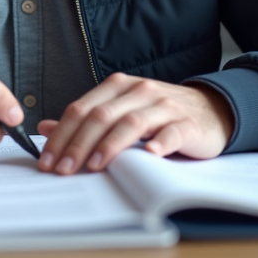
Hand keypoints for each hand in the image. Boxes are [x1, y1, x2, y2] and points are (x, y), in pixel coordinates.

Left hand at [35, 73, 233, 173]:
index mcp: (118, 87)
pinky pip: (171, 132)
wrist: (211, 110)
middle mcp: (139, 91)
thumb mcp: (121, 111)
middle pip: (102, 115)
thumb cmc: (160, 114)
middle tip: (64, 169)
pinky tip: (150, 155)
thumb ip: (86, 119)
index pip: (82, 108)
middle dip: (78, 144)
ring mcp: (164, 106)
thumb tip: (45, 127)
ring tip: (95, 165)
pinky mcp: (187, 123)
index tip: (48, 160)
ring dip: (110, 145)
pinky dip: (159, 143)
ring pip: (132, 122)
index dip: (61, 134)